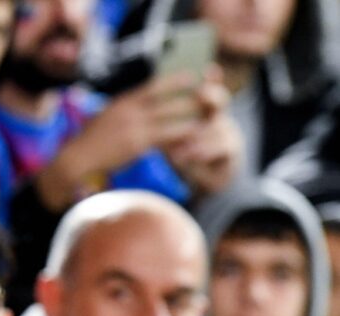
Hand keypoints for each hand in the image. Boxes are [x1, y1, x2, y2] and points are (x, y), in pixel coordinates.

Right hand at [37, 72, 203, 209]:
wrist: (76, 159)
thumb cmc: (89, 142)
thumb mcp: (104, 118)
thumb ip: (121, 111)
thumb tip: (134, 106)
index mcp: (121, 102)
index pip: (150, 86)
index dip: (172, 80)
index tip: (189, 76)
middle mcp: (129, 110)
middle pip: (164, 98)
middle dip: (187, 94)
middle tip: (207, 91)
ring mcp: (133, 126)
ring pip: (169, 116)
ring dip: (190, 114)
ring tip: (208, 114)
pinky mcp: (137, 143)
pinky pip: (166, 136)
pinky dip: (182, 134)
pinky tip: (194, 134)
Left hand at [162, 77, 240, 195]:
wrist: (200, 180)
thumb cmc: (184, 154)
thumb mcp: (172, 138)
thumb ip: (167, 125)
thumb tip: (149, 110)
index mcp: (205, 112)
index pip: (210, 91)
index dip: (213, 80)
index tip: (210, 69)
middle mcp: (220, 118)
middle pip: (220, 102)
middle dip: (211, 96)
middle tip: (201, 94)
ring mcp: (230, 133)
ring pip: (217, 128)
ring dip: (197, 136)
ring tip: (176, 148)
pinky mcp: (233, 152)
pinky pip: (222, 147)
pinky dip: (203, 152)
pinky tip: (187, 156)